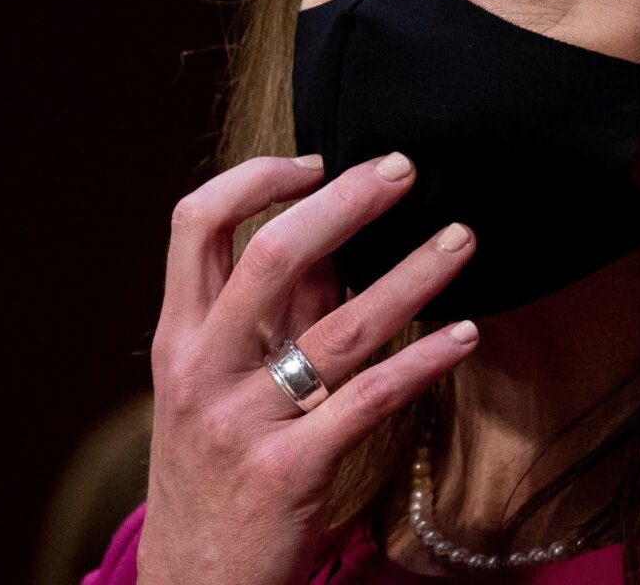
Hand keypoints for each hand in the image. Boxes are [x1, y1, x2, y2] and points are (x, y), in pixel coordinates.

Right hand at [139, 153, 479, 584]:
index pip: (195, 223)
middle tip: (403, 170)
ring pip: (336, 327)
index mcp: (176, 337)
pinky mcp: (290, 473)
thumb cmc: (211, 479)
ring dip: (409, 274)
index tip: (315, 161)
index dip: (255, 179)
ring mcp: (243, 422)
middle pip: (269, 256)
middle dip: (344, 203)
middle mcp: (201, 370)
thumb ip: (267, 319)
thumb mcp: (216, 390)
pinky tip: (463, 333)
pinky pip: (369, 400)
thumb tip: (331, 241)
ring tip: (462, 238)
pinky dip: (423, 359)